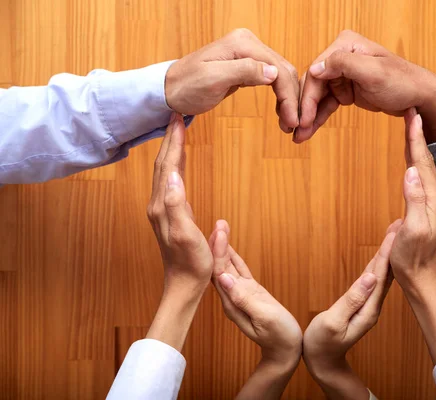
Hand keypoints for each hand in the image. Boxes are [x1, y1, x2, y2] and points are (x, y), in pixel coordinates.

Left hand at [145, 113, 213, 350]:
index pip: (167, 166)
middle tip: (177, 116)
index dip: (173, 141)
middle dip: (169, 139)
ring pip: (164, 171)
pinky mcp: (170, 214)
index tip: (178, 118)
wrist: (184, 284)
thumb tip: (174, 176)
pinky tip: (179, 162)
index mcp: (163, 205)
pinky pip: (170, 181)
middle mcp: (158, 204)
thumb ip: (178, 205)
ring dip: (170, 149)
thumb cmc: (191, 263)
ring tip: (177, 132)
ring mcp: (163, 209)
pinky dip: (174, 164)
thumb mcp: (187, 235)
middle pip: (162, 164)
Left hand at [166, 28, 299, 131]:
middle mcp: (249, 43)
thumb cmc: (186, 86)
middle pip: (284, 70)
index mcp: (243, 43)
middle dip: (292, 98)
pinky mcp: (247, 66)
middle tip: (293, 125)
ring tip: (288, 122)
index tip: (292, 120)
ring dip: (289, 99)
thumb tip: (273, 72)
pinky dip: (280, 95)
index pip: (278, 68)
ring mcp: (249, 54)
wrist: (170, 89)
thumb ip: (243, 71)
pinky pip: (272, 79)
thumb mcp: (212, 79)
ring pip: (281, 75)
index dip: (289, 96)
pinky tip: (281, 111)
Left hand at [209, 220, 301, 398]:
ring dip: (224, 247)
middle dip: (217, 244)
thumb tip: (225, 278)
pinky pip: (239, 271)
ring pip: (228, 267)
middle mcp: (232, 298)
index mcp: (233, 303)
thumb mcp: (264, 318)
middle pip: (220, 267)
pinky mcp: (250, 293)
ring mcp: (240, 295)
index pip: (220, 273)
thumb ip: (244, 299)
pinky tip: (229, 246)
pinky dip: (234, 256)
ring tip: (221, 227)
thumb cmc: (279, 337)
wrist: (286, 352)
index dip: (217, 252)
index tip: (217, 233)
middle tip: (218, 223)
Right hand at [295, 30, 435, 142]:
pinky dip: (318, 117)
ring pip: (317, 97)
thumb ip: (343, 65)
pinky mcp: (345, 89)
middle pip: (313, 84)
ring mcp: (342, 73)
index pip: (317, 71)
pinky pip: (326, 104)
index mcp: (345, 45)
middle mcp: (340, 56)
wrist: (419, 97)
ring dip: (308, 117)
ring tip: (299, 136)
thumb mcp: (374, 72)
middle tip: (295, 130)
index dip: (307, 97)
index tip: (301, 118)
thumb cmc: (402, 82)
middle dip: (304, 109)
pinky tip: (308, 131)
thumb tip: (314, 69)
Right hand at [303, 230, 395, 399]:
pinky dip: (376, 264)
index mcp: (368, 309)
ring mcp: (368, 305)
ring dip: (386, 254)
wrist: (323, 362)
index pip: (380, 276)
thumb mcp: (334, 322)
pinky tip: (379, 256)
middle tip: (399, 226)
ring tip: (393, 234)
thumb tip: (369, 277)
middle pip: (385, 272)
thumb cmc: (322, 343)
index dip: (387, 254)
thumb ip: (351, 300)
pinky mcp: (361, 304)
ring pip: (380, 274)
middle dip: (392, 248)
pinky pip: (372, 280)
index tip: (394, 234)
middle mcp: (372, 305)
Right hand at [388, 108, 435, 294]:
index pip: (422, 162)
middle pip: (426, 160)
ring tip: (411, 127)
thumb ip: (413, 200)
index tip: (412, 116)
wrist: (420, 279)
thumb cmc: (411, 259)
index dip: (415, 138)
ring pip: (424, 166)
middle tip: (412, 111)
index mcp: (433, 200)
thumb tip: (410, 171)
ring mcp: (433, 202)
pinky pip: (421, 176)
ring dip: (417, 145)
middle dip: (418, 135)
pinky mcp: (426, 207)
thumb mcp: (411, 231)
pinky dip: (415, 160)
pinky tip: (411, 158)